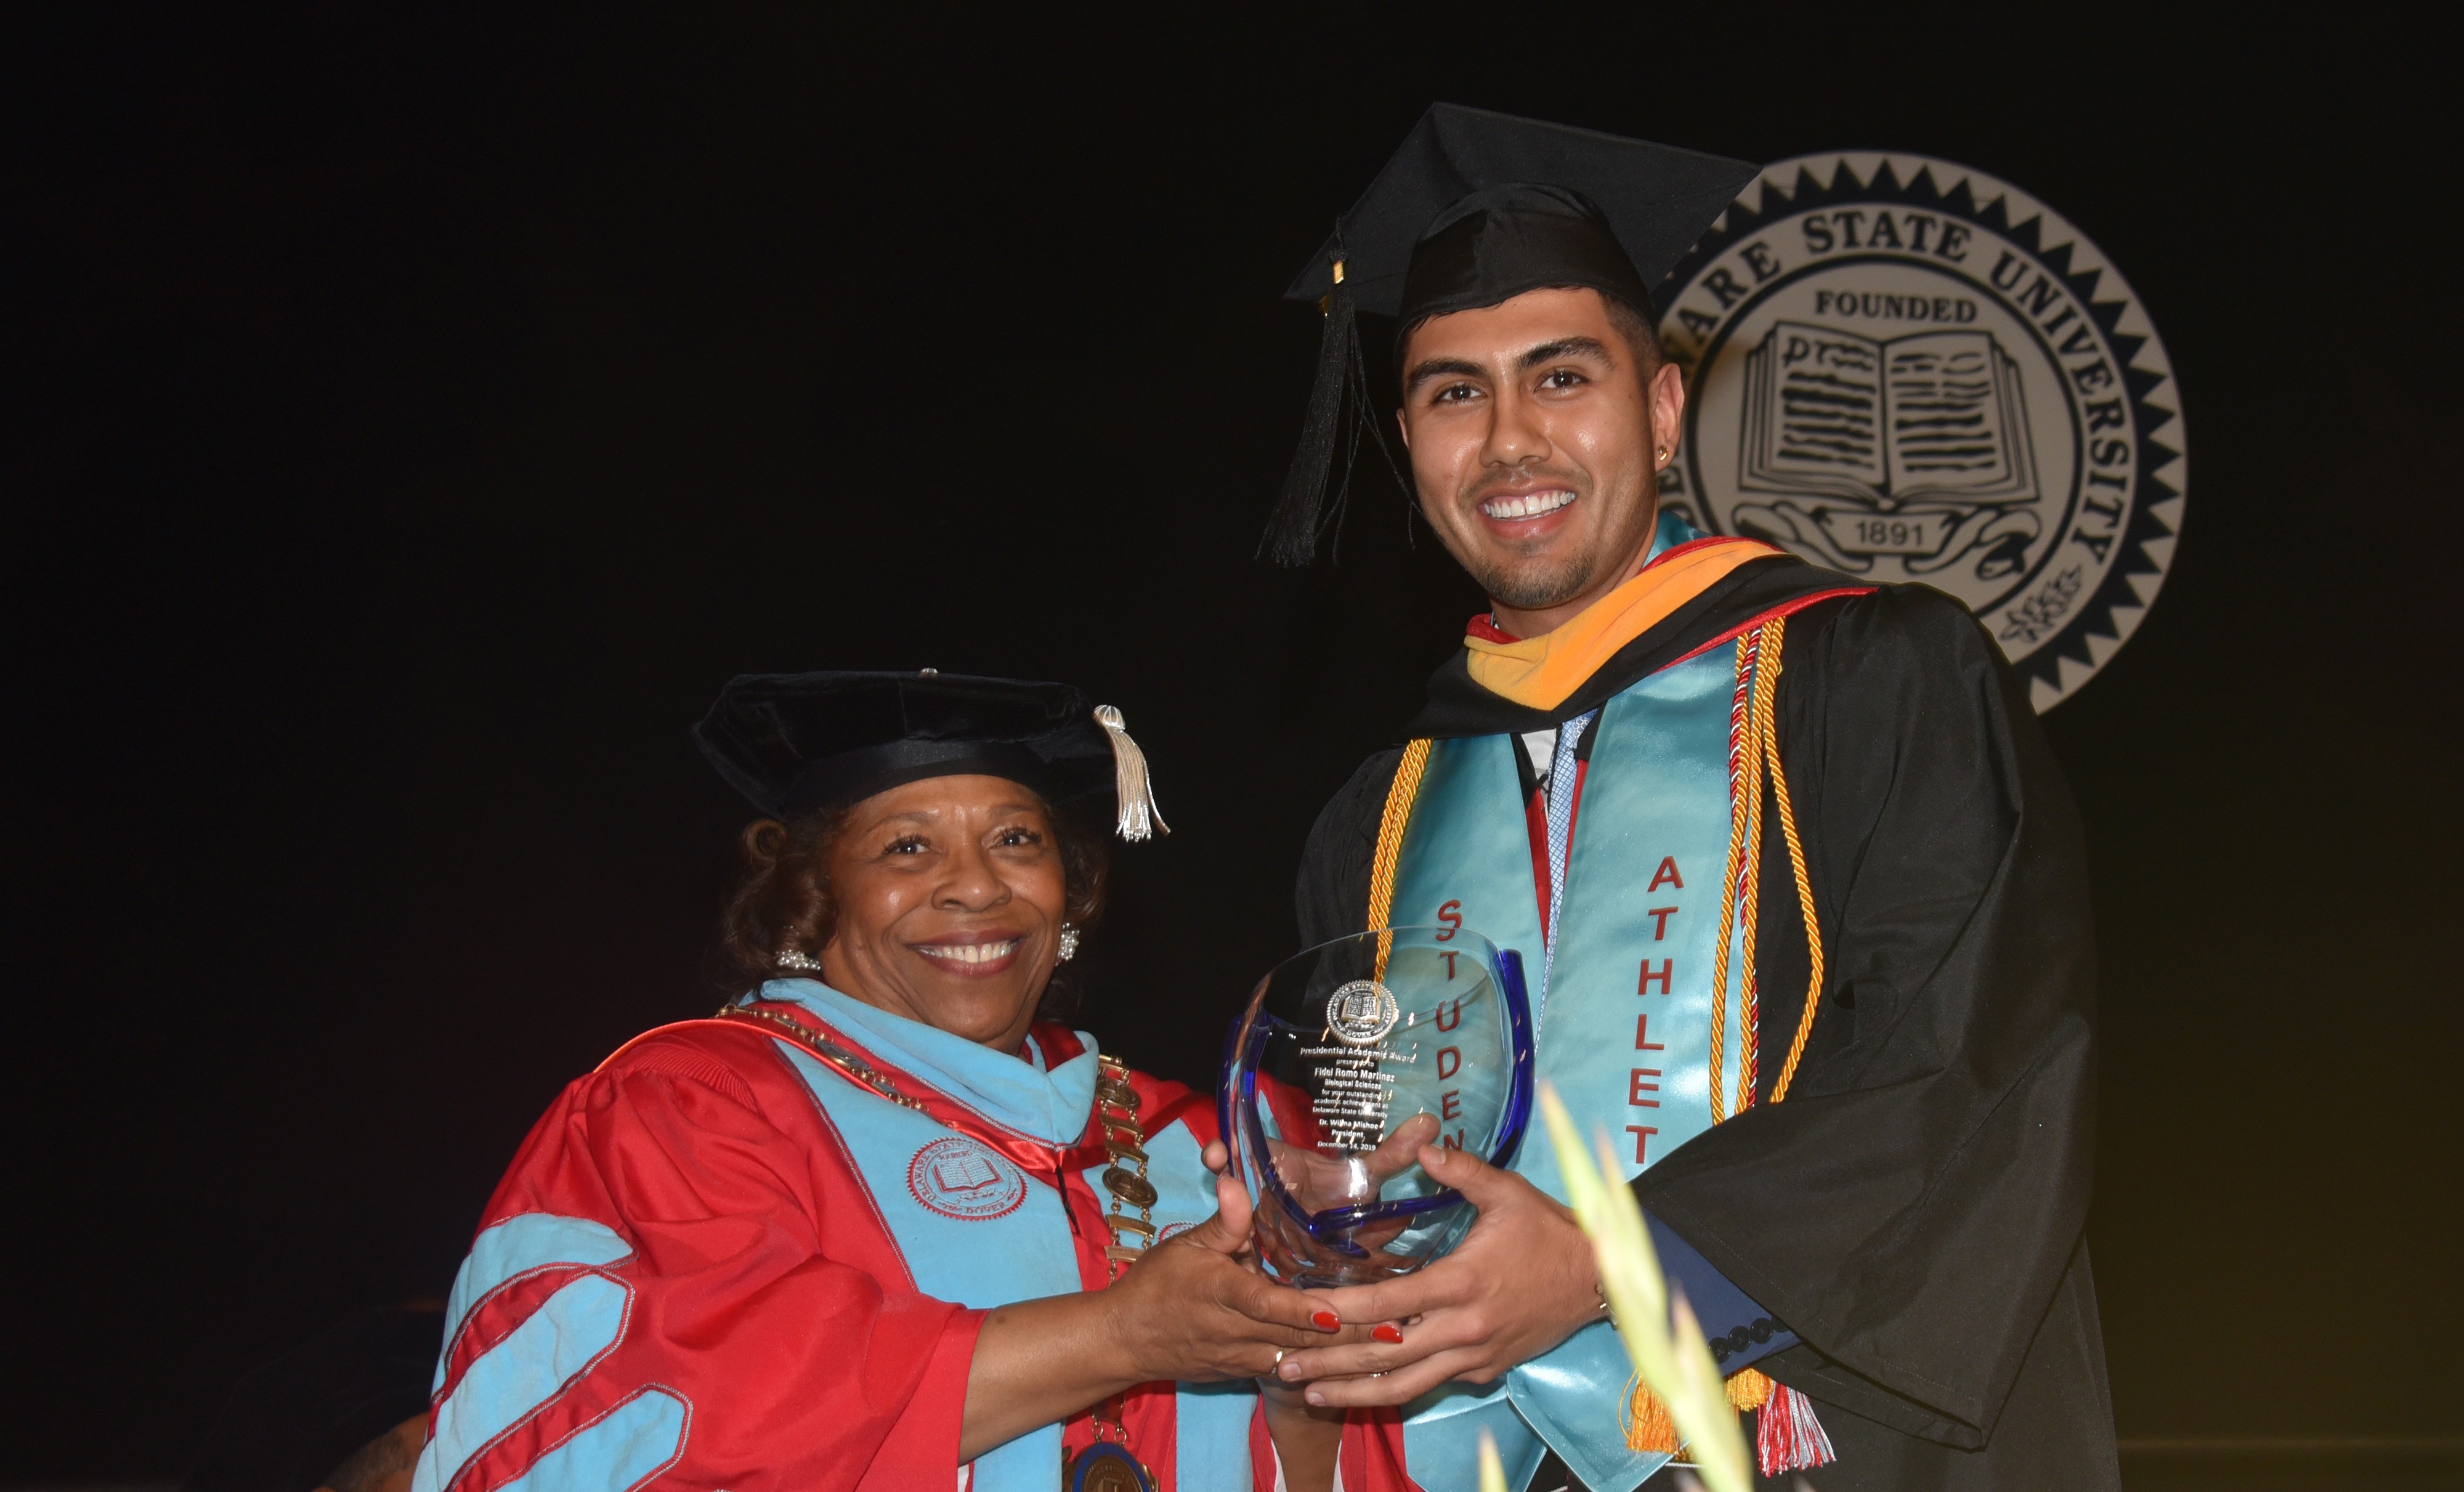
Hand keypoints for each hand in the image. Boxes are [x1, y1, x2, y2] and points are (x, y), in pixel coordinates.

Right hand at [962, 1153, 1361, 1460]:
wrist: (1125, 1341)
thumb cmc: (1157, 1284)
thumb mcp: (1186, 1246)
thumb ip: (1223, 1220)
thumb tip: (1235, 1179)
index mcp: (1221, 1294)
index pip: (1267, 1305)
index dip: (1302, 1310)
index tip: (1338, 1310)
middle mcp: (1235, 1332)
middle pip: (1300, 1339)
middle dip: (1350, 1337)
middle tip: (1399, 1329)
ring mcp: (1242, 1358)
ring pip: (1301, 1359)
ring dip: (1346, 1355)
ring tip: (1393, 1345)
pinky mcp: (1245, 1373)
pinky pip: (1290, 1371)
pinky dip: (1324, 1367)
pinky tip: (1359, 1361)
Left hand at [1270, 1143, 1600, 1406]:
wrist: (1601, 1279)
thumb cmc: (1551, 1232)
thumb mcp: (1508, 1192)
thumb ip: (1461, 1170)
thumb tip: (1421, 1144)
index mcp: (1462, 1283)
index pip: (1387, 1302)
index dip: (1340, 1310)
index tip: (1301, 1312)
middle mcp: (1464, 1328)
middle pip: (1385, 1354)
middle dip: (1329, 1363)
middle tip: (1281, 1366)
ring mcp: (1475, 1356)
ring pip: (1405, 1385)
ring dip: (1353, 1392)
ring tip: (1308, 1395)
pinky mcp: (1486, 1370)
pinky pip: (1432, 1384)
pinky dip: (1394, 1389)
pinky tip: (1362, 1390)